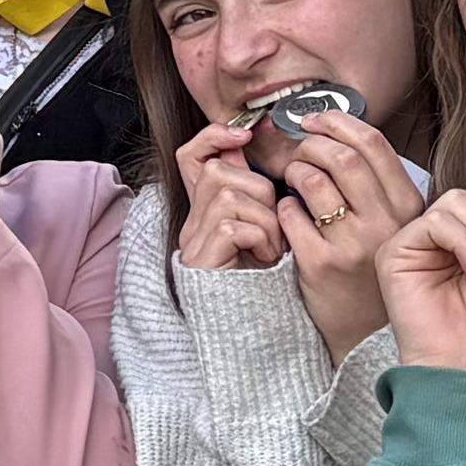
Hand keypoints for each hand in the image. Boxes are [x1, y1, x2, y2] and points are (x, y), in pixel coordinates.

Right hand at [172, 117, 289, 276]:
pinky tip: (267, 257)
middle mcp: (193, 224)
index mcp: (207, 212)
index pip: (191, 157)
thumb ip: (259, 198)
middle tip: (273, 228)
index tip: (239, 135)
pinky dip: (259, 237)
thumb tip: (258, 153)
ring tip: (273, 246)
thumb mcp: (267, 231)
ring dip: (264, 219)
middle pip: (216, 172)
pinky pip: (233, 224)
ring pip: (228, 195)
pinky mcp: (201, 259)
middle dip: (258, 192)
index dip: (211, 138)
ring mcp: (194, 242)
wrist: (256, 331)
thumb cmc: (269, 281)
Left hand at [274, 108, 427, 358]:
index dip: (338, 122)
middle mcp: (384, 222)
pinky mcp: (319, 264)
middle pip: (339, 156)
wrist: (366, 337)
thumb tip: (343, 137)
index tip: (315, 119)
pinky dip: (283, 207)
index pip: (373, 144)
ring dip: (293, 171)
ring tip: (293, 181)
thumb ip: (379, 187)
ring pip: (311, 180)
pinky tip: (288, 215)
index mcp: (407, 206)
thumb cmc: (375, 272)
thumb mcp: (397, 227)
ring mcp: (351, 243)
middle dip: (310, 144)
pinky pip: (290, 214)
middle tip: (299, 150)